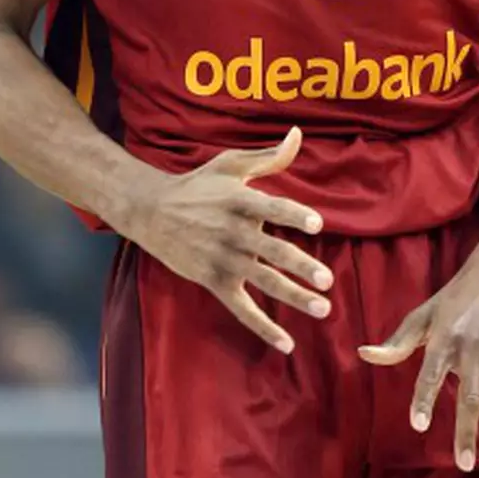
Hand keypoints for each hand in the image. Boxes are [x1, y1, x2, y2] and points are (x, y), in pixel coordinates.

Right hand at [135, 127, 332, 353]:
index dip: (294, 215)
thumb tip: (297, 134)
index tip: (317, 224)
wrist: (151, 211)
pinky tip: (287, 343)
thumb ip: (269, 156)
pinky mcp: (213, 281)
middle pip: (272, 251)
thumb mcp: (230, 165)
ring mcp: (223, 259)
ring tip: (322, 308)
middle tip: (327, 279)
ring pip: (263, 282)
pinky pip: (241, 308)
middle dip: (300, 266)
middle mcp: (233, 232)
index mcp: (239, 201)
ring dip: (293, 297)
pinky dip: (263, 328)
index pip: (271, 208)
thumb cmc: (198, 185)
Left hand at [358, 252, 478, 472]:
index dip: (424, 398)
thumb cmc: (455, 299)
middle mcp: (473, 351)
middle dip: (467, 431)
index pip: (430, 373)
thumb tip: (364, 354)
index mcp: (444, 340)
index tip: (419, 425)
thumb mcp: (423, 314)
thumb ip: (397, 342)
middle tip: (464, 464)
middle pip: (471, 396)